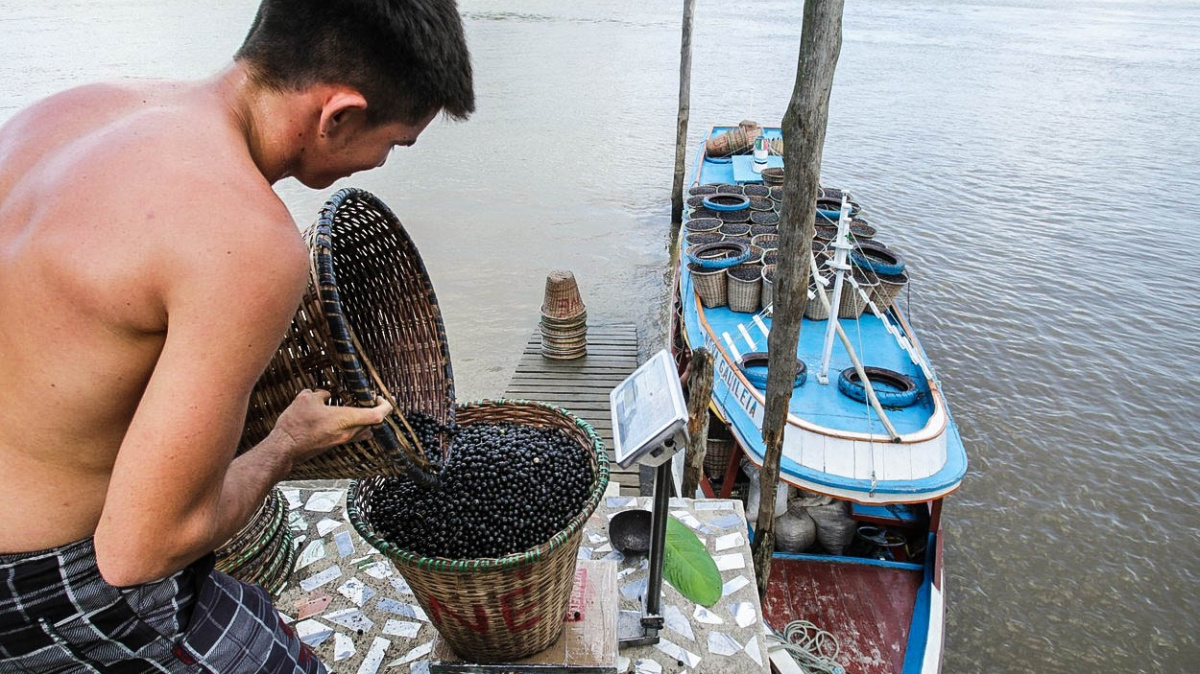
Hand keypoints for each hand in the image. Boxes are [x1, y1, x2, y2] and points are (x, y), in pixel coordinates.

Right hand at [269, 389, 392, 464]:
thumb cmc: (296, 425)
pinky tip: (343, 418)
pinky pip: (352, 435)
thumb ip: (320, 393)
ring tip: (358, 408)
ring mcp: (341, 440)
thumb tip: (325, 393)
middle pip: (374, 424)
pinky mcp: (334, 445)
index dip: (385, 405)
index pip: (378, 415)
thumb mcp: (306, 399)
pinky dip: (354, 426)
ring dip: (366, 420)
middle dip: (376, 411)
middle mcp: (348, 432)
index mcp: (347, 419)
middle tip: (370, 399)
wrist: (285, 449)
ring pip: (364, 431)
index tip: (379, 396)